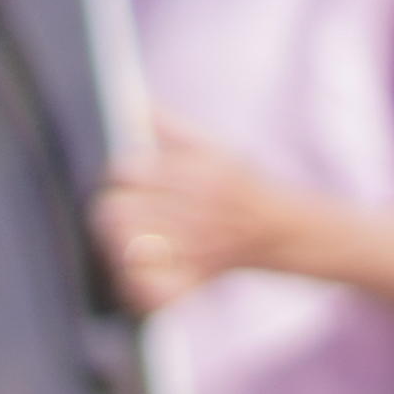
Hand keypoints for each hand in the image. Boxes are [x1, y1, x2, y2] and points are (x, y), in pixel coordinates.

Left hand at [93, 126, 306, 314]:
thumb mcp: (215, 147)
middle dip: (112, 208)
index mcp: (197, 176)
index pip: (127, 172)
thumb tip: (134, 106)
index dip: (120, 174)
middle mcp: (196, 212)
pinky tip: (139, 268)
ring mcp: (195, 249)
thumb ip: (171, 126)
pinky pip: (150, 286)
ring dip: (118, 239)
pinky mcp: (194, 278)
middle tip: (122, 209)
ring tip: (129, 234)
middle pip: (116, 211)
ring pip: (124, 245)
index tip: (126, 179)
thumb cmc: (241, 186)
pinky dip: (136, 282)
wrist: (280, 230)